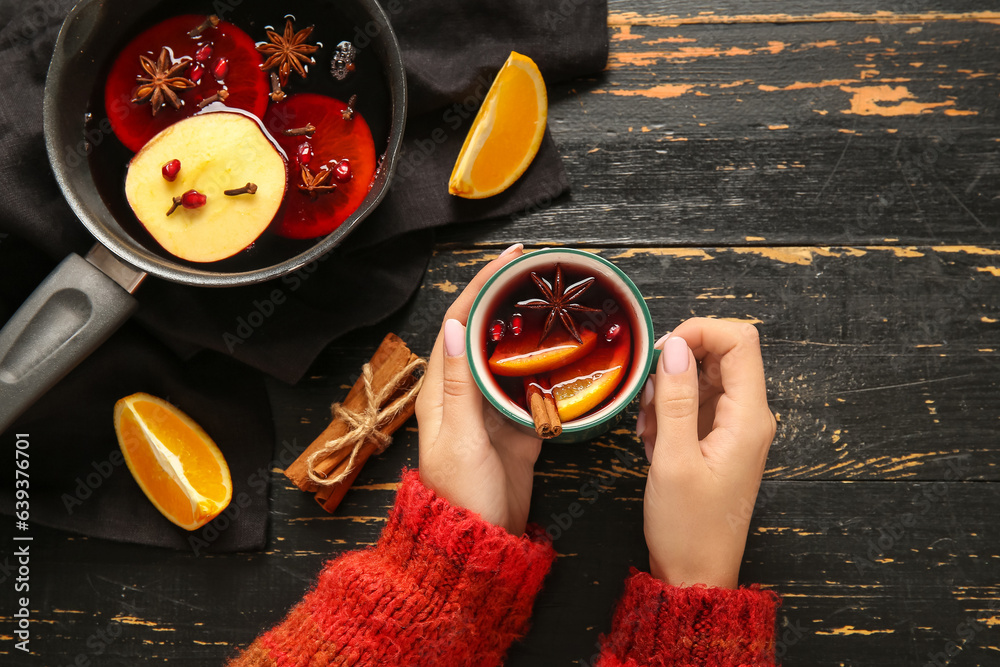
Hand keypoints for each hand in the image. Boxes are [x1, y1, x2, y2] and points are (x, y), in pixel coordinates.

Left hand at [415, 243, 542, 535]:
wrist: (481, 545)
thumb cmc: (461, 496)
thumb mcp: (458, 438)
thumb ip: (459, 384)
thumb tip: (458, 325)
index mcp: (443, 391)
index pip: (460, 324)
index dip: (481, 288)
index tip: (509, 261)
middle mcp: (466, 395)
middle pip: (489, 335)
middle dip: (512, 303)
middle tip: (543, 277)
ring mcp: (493, 413)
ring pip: (515, 361)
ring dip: (534, 335)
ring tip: (562, 307)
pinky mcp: (518, 432)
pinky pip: (536, 394)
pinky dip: (553, 376)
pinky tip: (574, 361)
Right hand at [637, 318, 775, 587]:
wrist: (696, 574)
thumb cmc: (688, 527)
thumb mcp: (673, 459)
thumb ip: (676, 398)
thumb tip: (675, 346)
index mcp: (749, 417)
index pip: (740, 340)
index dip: (700, 332)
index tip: (662, 351)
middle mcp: (750, 417)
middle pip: (720, 354)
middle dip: (678, 365)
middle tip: (649, 400)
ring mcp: (735, 428)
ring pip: (703, 378)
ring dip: (668, 392)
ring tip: (649, 430)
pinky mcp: (719, 439)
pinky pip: (695, 404)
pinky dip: (670, 412)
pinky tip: (654, 441)